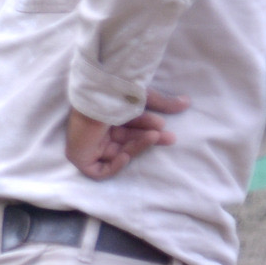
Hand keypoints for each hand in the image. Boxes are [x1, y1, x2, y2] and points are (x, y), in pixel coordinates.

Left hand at [65, 89, 188, 179]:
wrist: (97, 96)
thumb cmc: (116, 93)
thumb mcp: (143, 98)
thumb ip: (163, 103)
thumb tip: (187, 102)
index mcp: (105, 115)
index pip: (128, 127)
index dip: (146, 126)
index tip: (164, 125)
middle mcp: (95, 129)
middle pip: (124, 141)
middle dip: (147, 139)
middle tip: (169, 137)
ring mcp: (86, 142)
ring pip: (117, 154)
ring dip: (137, 147)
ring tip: (155, 135)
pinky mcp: (78, 155)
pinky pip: (97, 171)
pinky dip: (114, 167)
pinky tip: (126, 155)